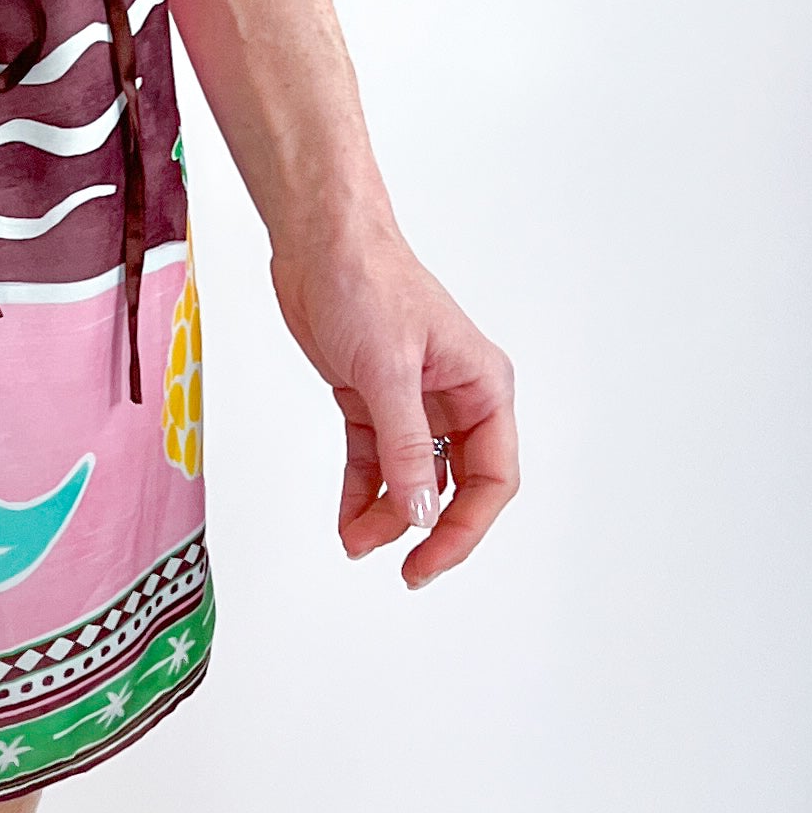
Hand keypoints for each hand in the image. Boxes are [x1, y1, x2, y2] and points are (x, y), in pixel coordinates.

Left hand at [268, 221, 517, 588]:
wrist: (319, 242)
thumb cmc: (367, 281)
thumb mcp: (387, 370)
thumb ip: (405, 446)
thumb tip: (421, 511)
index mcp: (483, 388)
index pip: (492, 477)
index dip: (466, 527)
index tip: (430, 558)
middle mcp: (456, 399)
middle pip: (455, 486)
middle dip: (428, 529)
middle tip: (405, 570)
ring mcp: (414, 402)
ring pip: (411, 479)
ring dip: (387, 515)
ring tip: (355, 543)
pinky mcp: (373, 399)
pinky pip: (374, 459)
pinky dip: (361, 492)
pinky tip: (347, 520)